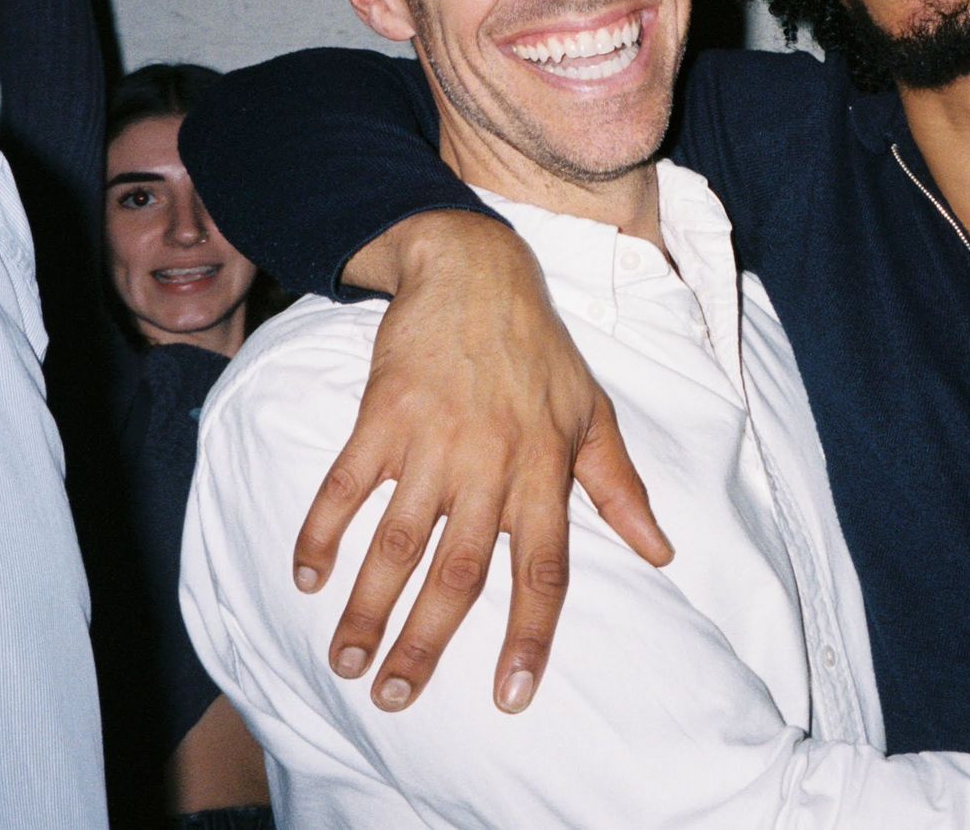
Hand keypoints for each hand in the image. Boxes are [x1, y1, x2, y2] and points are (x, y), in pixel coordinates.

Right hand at [296, 211, 671, 714]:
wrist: (476, 269)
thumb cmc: (540, 350)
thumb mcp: (594, 413)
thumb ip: (620, 489)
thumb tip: (663, 553)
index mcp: (546, 469)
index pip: (544, 569)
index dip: (529, 635)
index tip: (512, 695)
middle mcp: (491, 463)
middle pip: (461, 572)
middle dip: (427, 643)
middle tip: (395, 699)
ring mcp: (433, 439)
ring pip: (398, 541)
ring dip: (369, 608)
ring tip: (347, 664)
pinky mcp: (382, 414)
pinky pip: (346, 484)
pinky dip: (322, 531)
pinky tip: (306, 577)